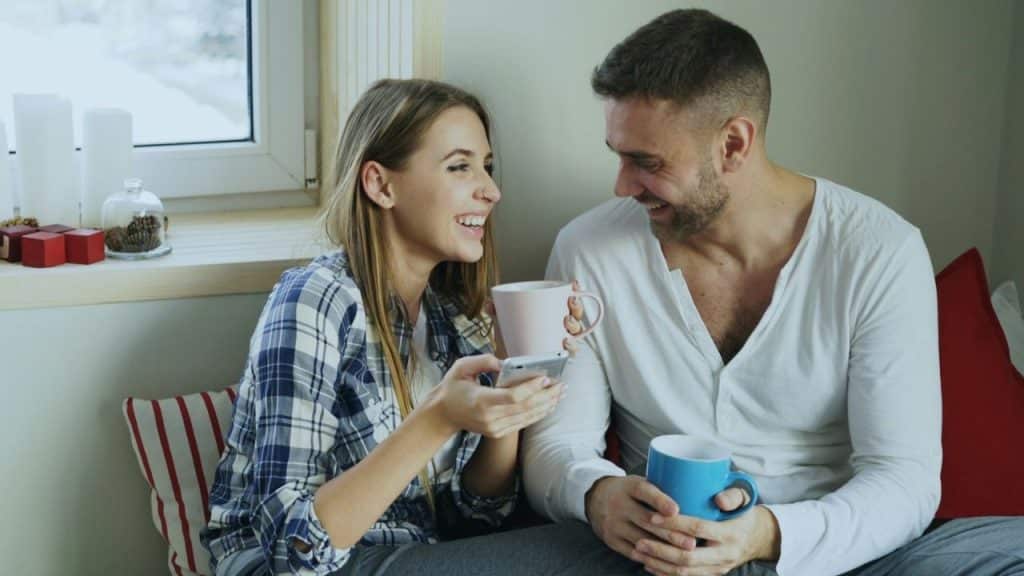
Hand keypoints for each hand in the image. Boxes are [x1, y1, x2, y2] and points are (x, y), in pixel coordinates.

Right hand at [428, 354, 564, 437]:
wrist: (443, 414)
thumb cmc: (453, 387)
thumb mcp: (462, 367)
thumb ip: (483, 361)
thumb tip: (505, 364)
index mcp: (480, 400)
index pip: (512, 397)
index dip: (531, 388)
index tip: (545, 377)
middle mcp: (489, 418)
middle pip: (525, 408)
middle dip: (546, 396)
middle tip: (561, 385)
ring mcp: (494, 428)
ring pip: (527, 417)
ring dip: (547, 405)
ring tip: (560, 393)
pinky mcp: (498, 432)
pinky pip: (523, 423)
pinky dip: (538, 413)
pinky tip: (548, 404)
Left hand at [485, 279, 586, 357]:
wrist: (509, 363)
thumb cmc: (512, 338)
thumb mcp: (504, 322)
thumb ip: (497, 312)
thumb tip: (490, 303)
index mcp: (552, 312)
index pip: (568, 298)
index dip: (575, 290)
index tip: (574, 284)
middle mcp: (561, 326)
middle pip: (576, 313)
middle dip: (577, 306)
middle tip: (570, 302)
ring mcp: (562, 340)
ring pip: (577, 331)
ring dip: (575, 324)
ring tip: (566, 322)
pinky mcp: (560, 356)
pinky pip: (571, 351)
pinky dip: (572, 346)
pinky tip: (566, 341)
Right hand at [584, 476, 697, 562]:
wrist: (595, 499)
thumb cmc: (629, 491)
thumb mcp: (639, 482)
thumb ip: (661, 489)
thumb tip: (696, 495)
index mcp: (628, 486)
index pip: (644, 492)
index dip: (660, 501)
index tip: (677, 510)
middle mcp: (618, 504)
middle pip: (646, 520)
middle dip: (670, 533)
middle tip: (691, 542)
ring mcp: (613, 524)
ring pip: (641, 540)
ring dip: (664, 550)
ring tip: (683, 556)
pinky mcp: (611, 540)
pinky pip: (632, 553)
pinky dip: (650, 558)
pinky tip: (666, 563)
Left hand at [631, 489, 779, 575]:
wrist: (757, 538)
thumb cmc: (744, 513)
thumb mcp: (744, 499)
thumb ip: (733, 495)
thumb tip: (719, 500)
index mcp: (730, 534)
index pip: (698, 528)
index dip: (675, 523)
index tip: (652, 516)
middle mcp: (724, 554)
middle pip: (688, 557)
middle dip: (660, 550)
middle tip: (639, 541)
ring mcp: (717, 568)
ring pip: (684, 571)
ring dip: (659, 564)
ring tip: (639, 553)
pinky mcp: (711, 574)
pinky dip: (665, 573)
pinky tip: (649, 565)